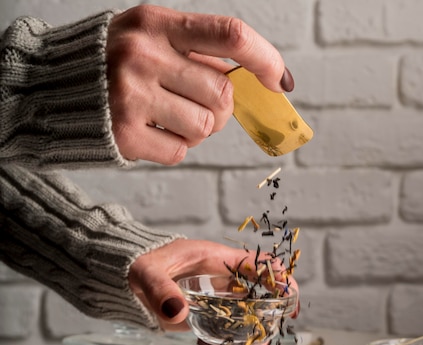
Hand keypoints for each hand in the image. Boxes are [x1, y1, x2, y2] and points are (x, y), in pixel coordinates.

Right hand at [106, 5, 293, 164]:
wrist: (51, 89)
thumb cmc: (113, 64)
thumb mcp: (149, 38)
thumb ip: (195, 53)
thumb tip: (254, 82)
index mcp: (155, 23)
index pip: (230, 34)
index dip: (265, 59)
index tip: (280, 81)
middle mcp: (143, 55)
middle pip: (223, 93)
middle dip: (220, 107)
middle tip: (195, 104)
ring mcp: (132, 96)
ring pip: (205, 128)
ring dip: (196, 130)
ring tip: (166, 117)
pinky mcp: (125, 135)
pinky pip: (180, 152)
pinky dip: (173, 148)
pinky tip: (149, 132)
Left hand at [127, 239, 298, 344]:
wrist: (126, 276)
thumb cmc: (139, 263)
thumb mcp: (146, 271)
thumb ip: (159, 288)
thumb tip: (177, 310)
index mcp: (218, 260)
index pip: (259, 264)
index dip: (279, 278)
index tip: (289, 298)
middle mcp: (225, 279)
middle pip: (261, 298)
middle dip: (267, 324)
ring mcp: (219, 298)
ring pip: (250, 317)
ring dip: (254, 339)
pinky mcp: (210, 314)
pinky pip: (231, 328)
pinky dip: (234, 343)